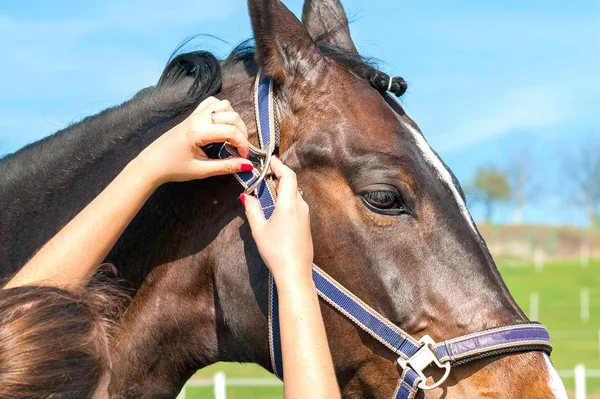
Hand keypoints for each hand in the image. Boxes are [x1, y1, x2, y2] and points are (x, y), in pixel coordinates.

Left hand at [136, 96, 252, 184]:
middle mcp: (198, 119)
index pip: (231, 131)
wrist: (152, 163)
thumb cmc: (174, 168)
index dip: (243, 144)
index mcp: (198, 132)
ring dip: (234, 119)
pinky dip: (222, 110)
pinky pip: (212, 103)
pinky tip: (221, 124)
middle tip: (240, 149)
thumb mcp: (201, 170)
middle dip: (242, 132)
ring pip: (224, 105)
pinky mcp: (192, 115)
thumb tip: (247, 165)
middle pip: (232, 116)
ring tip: (232, 136)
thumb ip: (226, 166)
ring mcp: (195, 114)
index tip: (244, 157)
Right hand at [242, 157, 313, 282]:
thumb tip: (246, 196)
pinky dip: (287, 200)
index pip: (288, 176)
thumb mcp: (258, 229)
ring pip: (295, 195)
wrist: (295, 272)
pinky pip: (297, 206)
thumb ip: (252, 209)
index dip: (279, 165)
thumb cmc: (276, 251)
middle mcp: (301, 207)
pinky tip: (277, 208)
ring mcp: (305, 216)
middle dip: (279, 176)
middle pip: (292, 184)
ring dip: (283, 189)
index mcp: (289, 204)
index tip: (271, 160)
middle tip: (266, 173)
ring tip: (269, 189)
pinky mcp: (306, 225)